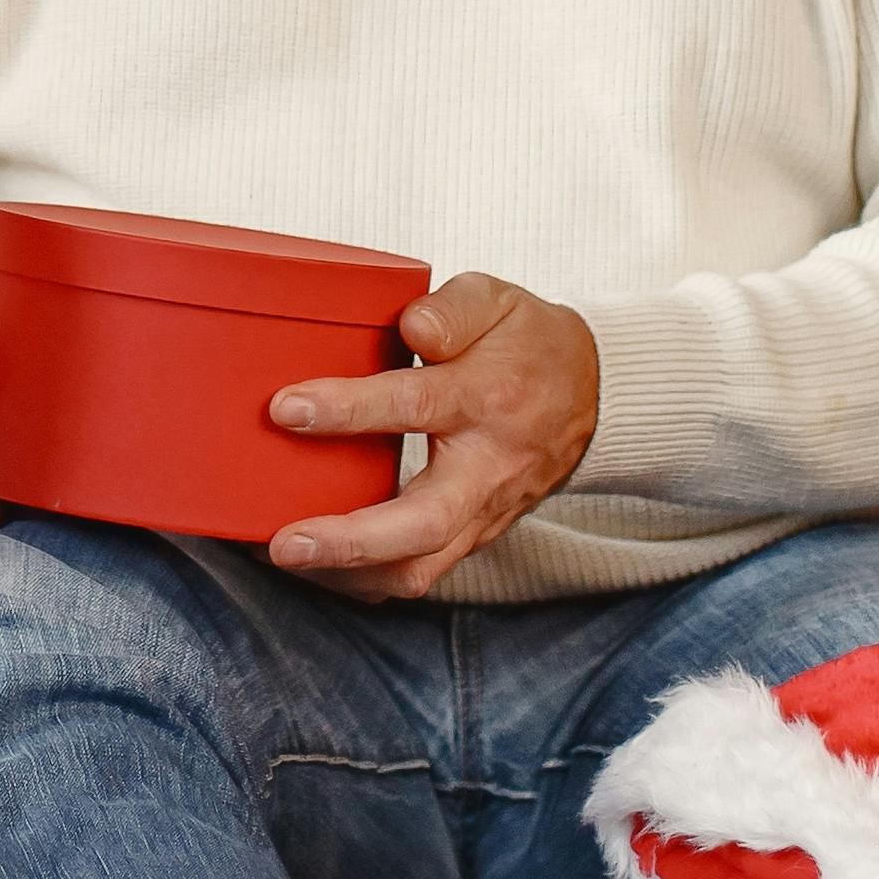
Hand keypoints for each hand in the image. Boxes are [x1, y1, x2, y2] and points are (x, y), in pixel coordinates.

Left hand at [263, 277, 600, 600]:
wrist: (593, 397)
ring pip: (421, 567)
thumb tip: (411, 323)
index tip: (286, 409)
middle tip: (285, 543)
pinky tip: (319, 567)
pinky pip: (421, 571)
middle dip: (350, 541)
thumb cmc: (528, 343)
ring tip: (285, 558)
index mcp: (486, 397)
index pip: (413, 405)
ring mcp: (483, 511)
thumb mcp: (498, 300)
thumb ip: (454, 309)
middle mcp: (486, 467)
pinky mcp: (474, 536)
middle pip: (422, 523)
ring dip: (351, 574)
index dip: (348, 409)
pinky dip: (367, 578)